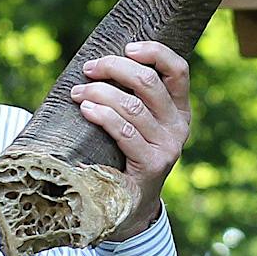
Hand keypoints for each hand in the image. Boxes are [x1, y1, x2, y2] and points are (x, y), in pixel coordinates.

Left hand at [70, 42, 191, 240]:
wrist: (129, 209)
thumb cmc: (123, 156)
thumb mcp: (135, 124)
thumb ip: (129, 97)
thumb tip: (98, 64)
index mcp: (179, 110)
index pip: (178, 70)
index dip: (154, 52)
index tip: (127, 47)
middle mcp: (178, 126)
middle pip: (149, 82)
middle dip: (114, 68)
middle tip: (88, 69)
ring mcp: (168, 147)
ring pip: (132, 105)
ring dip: (99, 93)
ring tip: (78, 93)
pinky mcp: (153, 165)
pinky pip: (125, 131)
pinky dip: (102, 116)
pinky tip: (86, 111)